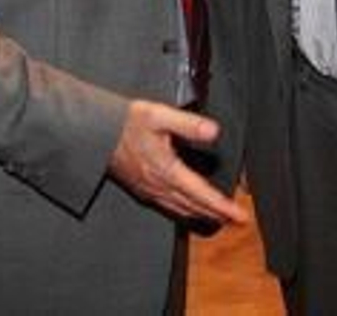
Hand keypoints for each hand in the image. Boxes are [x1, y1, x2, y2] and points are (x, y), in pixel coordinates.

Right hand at [108, 99, 246, 225]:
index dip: (223, 206)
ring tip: (219, 218)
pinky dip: (185, 211)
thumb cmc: (125, 123)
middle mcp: (159, 186)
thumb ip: (189, 124)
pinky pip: (168, 207)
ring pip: (181, 209)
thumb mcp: (159, 115)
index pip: (202, 194)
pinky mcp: (141, 190)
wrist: (96, 134)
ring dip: (202, 215)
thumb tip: (214, 132)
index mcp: (167, 170)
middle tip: (237, 221)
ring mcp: (149, 190)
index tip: (240, 216)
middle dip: (218, 215)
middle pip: (194, 206)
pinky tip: (188, 210)